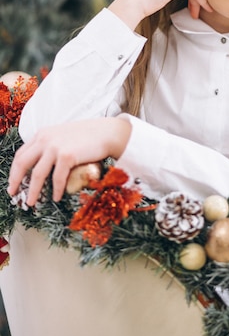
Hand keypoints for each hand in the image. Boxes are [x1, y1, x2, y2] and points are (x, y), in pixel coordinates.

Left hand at [8, 117, 131, 205]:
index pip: (22, 153)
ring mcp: (55, 147)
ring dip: (33, 191)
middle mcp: (45, 139)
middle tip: (14, 193)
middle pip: (22, 163)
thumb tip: (43, 163)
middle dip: (15, 181)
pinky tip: (56, 197)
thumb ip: (51, 145)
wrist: (108, 132)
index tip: (13, 182)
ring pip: (37, 174)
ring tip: (32, 202)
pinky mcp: (67, 156)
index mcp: (43, 134)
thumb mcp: (63, 136)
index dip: (14, 170)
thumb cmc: (89, 136)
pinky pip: (57, 178)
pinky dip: (56, 190)